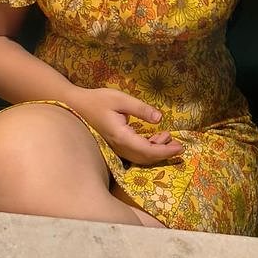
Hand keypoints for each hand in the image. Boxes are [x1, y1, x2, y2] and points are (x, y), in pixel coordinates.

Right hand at [69, 87, 183, 164]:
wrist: (77, 106)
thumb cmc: (98, 100)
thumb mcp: (120, 99)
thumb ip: (140, 109)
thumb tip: (159, 118)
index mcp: (122, 137)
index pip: (148, 150)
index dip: (165, 151)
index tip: (180, 148)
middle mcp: (120, 147)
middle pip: (145, 158)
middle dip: (164, 153)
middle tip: (179, 145)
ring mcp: (117, 148)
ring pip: (140, 157)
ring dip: (156, 151)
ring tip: (167, 137)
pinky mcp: (116, 145)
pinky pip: (135, 153)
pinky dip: (147, 149)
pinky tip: (155, 137)